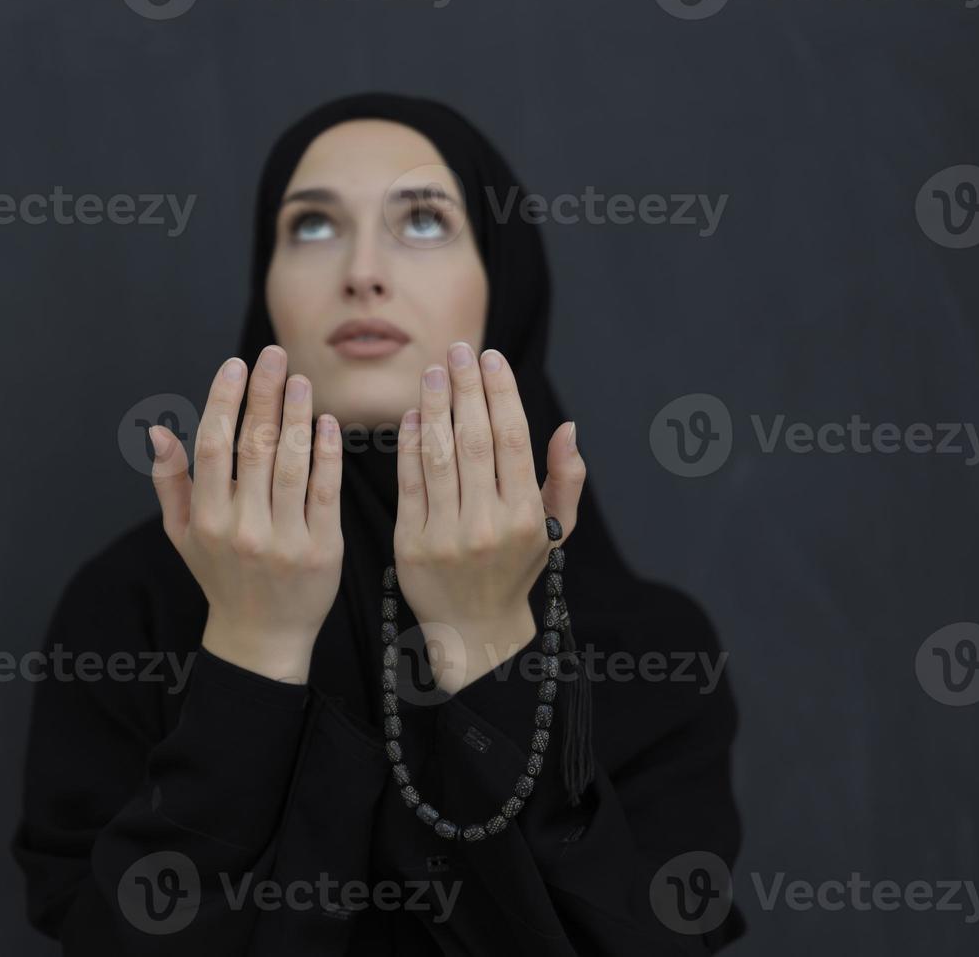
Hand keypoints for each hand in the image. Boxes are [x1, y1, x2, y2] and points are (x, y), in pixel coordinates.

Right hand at [148, 345, 343, 683]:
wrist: (261, 638)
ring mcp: (283, 539)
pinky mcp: (320, 549)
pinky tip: (327, 424)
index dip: (224, 401)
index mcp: (205, 519)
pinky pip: (324, 492)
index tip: (236, 366)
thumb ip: (170, 482)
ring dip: (297, 417)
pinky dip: (326, 455)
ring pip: (290, 465)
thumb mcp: (183, 535)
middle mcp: (241, 527)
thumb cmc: (221, 577)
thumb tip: (156, 431)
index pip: (212, 447)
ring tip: (303, 381)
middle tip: (277, 355)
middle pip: (253, 447)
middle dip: (265, 395)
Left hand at [393, 342, 585, 693]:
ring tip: (431, 372)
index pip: (512, 439)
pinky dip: (409, 446)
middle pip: (475, 440)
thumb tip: (568, 427)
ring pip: (439, 456)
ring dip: (435, 407)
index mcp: (526, 515)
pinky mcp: (411, 544)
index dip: (501, 393)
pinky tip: (411, 416)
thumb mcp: (555, 530)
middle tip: (456, 349)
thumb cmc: (516, 568)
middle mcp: (488, 523)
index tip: (491, 357)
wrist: (474, 628)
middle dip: (466, 388)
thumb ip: (566, 479)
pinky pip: (410, 484)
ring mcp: (448, 534)